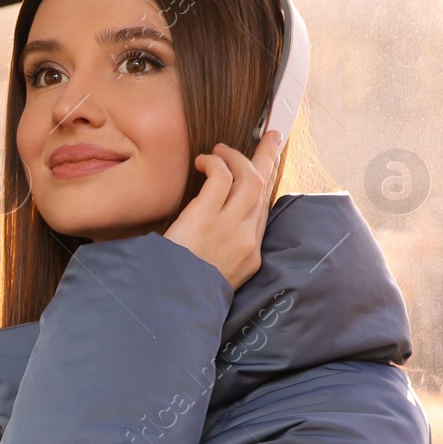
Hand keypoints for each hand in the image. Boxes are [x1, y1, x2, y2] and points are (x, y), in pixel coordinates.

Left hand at [162, 130, 285, 289]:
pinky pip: (221, 178)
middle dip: (268, 158)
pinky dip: (215, 164)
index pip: (263, 210)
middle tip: (272, 136)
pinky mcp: (206, 219)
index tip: (267, 166)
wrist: (170, 307)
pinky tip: (203, 161)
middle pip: (264, 189)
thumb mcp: (212, 276)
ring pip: (249, 178)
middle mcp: (245, 240)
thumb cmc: (181, 291)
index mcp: (249, 255)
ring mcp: (229, 229)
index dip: (266, 184)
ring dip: (237, 156)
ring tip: (220, 149)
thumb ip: (219, 252)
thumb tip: (211, 229)